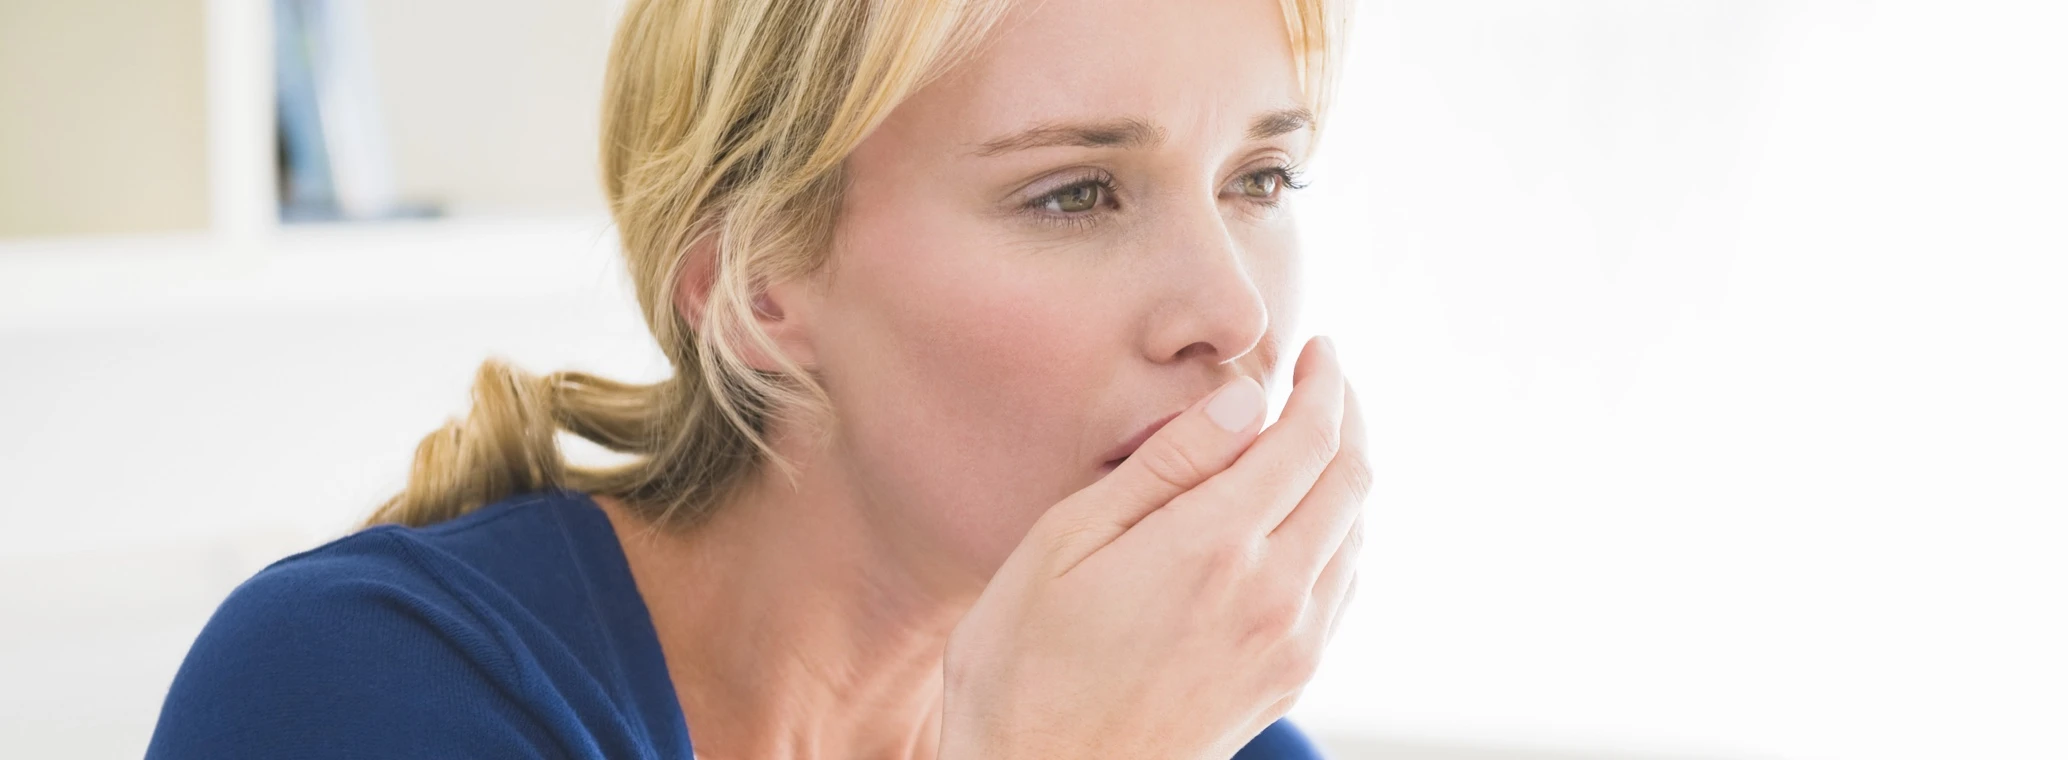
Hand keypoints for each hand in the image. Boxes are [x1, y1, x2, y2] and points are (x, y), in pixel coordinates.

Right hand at [939, 336, 1370, 759]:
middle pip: (1350, 480)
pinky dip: (1339, 535)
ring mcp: (1289, 646)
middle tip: (1325, 379)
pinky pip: (1341, 589)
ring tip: (1313, 440)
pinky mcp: (1287, 683)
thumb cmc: (1025, 668)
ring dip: (1346, 475)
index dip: (1325, 383)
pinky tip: (1304, 523)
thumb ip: (1163, 468)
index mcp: (1214, 548)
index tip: (1318, 350)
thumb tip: (1243, 402)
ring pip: (1354, 535)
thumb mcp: (1064, 545)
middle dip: (1347, 416)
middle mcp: (1272, 596)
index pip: (1308, 439)